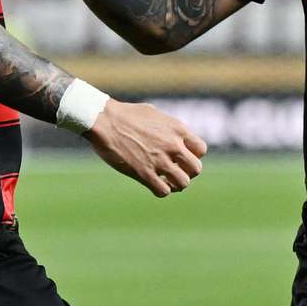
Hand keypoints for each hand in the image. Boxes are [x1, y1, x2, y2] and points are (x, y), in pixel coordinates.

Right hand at [84, 99, 207, 196]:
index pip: (201, 150)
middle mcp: (173, 145)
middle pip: (196, 169)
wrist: (105, 120)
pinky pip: (164, 191)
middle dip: (188, 172)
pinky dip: (162, 190)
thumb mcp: (155, 114)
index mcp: (177, 129)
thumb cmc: (126, 114)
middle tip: (177, 171)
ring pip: (183, 183)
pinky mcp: (145, 173)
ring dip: (176, 184)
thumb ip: (169, 127)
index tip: (182, 157)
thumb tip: (175, 136)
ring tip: (168, 181)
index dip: (194, 156)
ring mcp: (160, 160)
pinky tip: (155, 185)